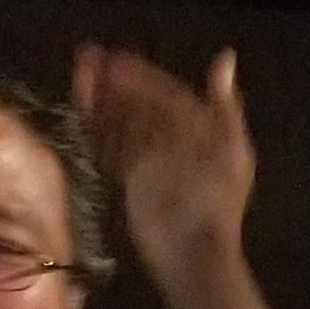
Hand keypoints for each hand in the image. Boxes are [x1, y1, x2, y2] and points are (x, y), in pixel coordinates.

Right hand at [71, 43, 254, 279]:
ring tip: (79, 73)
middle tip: (86, 58)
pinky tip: (81, 105)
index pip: (166, 93)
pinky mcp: (130, 180)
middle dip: (115, 83)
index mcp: (201, 130)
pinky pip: (111, 145)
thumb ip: (223, 104)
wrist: (192, 252)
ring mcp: (150, 160)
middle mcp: (175, 141)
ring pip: (122, 121)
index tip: (113, 57)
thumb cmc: (216, 200)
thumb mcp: (230, 147)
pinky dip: (96, 125)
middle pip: (140, 104)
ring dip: (101, 98)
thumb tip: (225, 56)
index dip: (141, 75)